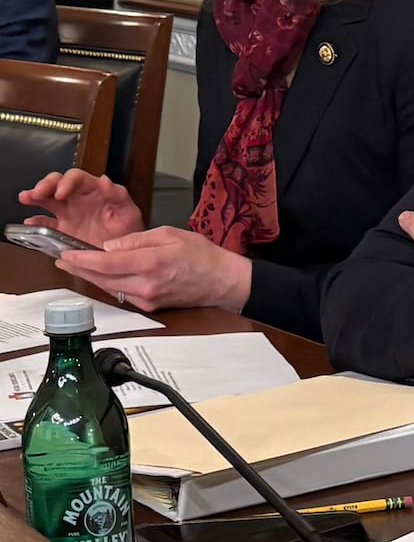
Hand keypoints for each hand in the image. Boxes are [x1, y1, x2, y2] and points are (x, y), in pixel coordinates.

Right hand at [19, 170, 143, 246]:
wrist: (124, 253)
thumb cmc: (129, 228)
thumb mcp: (128, 211)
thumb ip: (118, 195)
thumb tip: (104, 180)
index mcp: (95, 191)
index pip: (77, 178)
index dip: (67, 181)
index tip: (61, 192)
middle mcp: (79, 199)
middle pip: (58, 183)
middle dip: (46, 185)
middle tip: (38, 193)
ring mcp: (69, 213)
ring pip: (48, 199)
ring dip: (35, 196)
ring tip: (26, 198)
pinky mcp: (62, 229)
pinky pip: (45, 223)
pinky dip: (35, 222)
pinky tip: (30, 223)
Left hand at [55, 227, 252, 313]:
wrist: (222, 281)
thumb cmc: (202, 254)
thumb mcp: (171, 234)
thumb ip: (138, 239)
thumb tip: (111, 245)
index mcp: (151, 262)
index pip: (107, 263)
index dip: (83, 259)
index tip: (66, 254)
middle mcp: (146, 285)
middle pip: (103, 279)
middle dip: (80, 269)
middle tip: (63, 259)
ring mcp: (147, 299)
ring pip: (110, 288)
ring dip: (91, 278)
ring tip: (77, 266)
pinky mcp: (149, 307)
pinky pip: (122, 295)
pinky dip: (110, 284)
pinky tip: (103, 276)